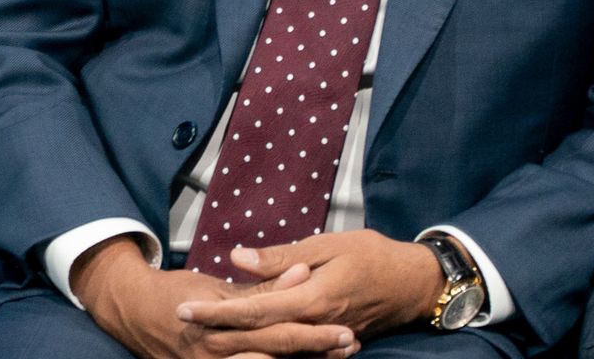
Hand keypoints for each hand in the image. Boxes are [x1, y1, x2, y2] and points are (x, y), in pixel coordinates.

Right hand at [71, 235, 360, 358]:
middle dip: (316, 353)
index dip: (313, 334)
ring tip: (336, 357)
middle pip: (278, 356)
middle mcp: (218, 355)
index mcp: (222, 327)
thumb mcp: (217, 285)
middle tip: (349, 346)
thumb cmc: (175, 291)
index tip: (345, 329)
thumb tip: (304, 272)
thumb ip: (263, 286)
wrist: (131, 310)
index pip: (277, 331)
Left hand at [174, 231, 443, 343]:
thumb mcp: (329, 244)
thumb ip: (283, 257)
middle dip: (215, 330)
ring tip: (201, 336)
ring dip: (234, 343)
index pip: (253, 310)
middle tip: (180, 322)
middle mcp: (314, 326)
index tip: (184, 309)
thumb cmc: (373, 256)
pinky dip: (263, 349)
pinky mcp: (327, 343)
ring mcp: (321, 339)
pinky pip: (290, 351)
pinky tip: (242, 346)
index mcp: (312, 299)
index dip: (217, 312)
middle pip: (255, 335)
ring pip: (270, 348)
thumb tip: (238, 257)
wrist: (414, 284)